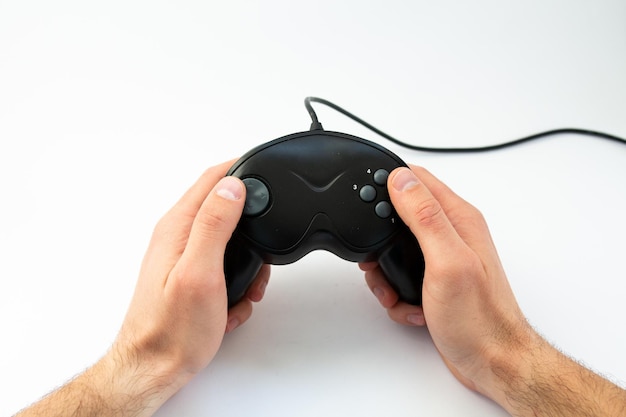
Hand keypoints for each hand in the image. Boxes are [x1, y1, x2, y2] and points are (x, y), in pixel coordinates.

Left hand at [15, 160, 269, 416]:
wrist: (155, 367)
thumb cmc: (172, 328)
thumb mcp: (200, 272)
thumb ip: (215, 225)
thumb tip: (232, 186)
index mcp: (178, 227)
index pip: (211, 179)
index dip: (240, 168)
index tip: (265, 168)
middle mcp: (178, 236)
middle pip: (225, 209)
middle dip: (252, 230)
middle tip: (262, 259)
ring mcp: (184, 257)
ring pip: (230, 242)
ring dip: (247, 265)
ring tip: (246, 291)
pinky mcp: (191, 277)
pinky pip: (224, 268)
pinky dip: (236, 285)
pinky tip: (231, 306)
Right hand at [361, 165, 528, 395]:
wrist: (492, 361)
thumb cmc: (479, 318)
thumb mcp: (447, 261)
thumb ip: (424, 217)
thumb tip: (401, 179)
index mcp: (458, 219)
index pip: (418, 179)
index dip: (389, 182)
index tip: (369, 202)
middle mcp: (452, 234)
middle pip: (400, 214)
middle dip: (381, 239)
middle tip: (378, 262)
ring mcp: (444, 258)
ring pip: (396, 249)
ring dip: (386, 273)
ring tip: (396, 292)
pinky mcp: (436, 281)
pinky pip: (402, 276)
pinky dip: (399, 293)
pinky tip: (413, 307)